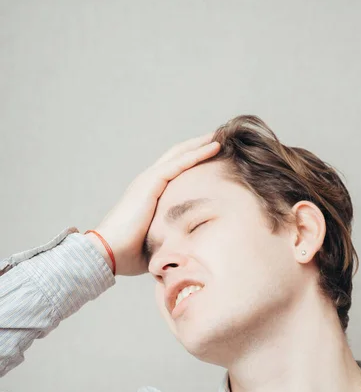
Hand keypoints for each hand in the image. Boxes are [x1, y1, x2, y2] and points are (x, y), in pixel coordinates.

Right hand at [90, 133, 220, 275]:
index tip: (213, 157)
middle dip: (198, 146)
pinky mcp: (150, 183)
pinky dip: (197, 154)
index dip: (192, 161)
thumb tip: (191, 249)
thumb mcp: (158, 242)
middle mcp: (147, 183)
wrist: (108, 253)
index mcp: (148, 195)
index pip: (174, 171)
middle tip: (220, 139)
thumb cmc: (129, 254)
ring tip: (221, 137)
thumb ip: (172, 239)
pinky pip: (178, 163)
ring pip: (179, 154)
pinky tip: (214, 147)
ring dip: (201, 144)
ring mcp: (148, 180)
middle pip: (177, 156)